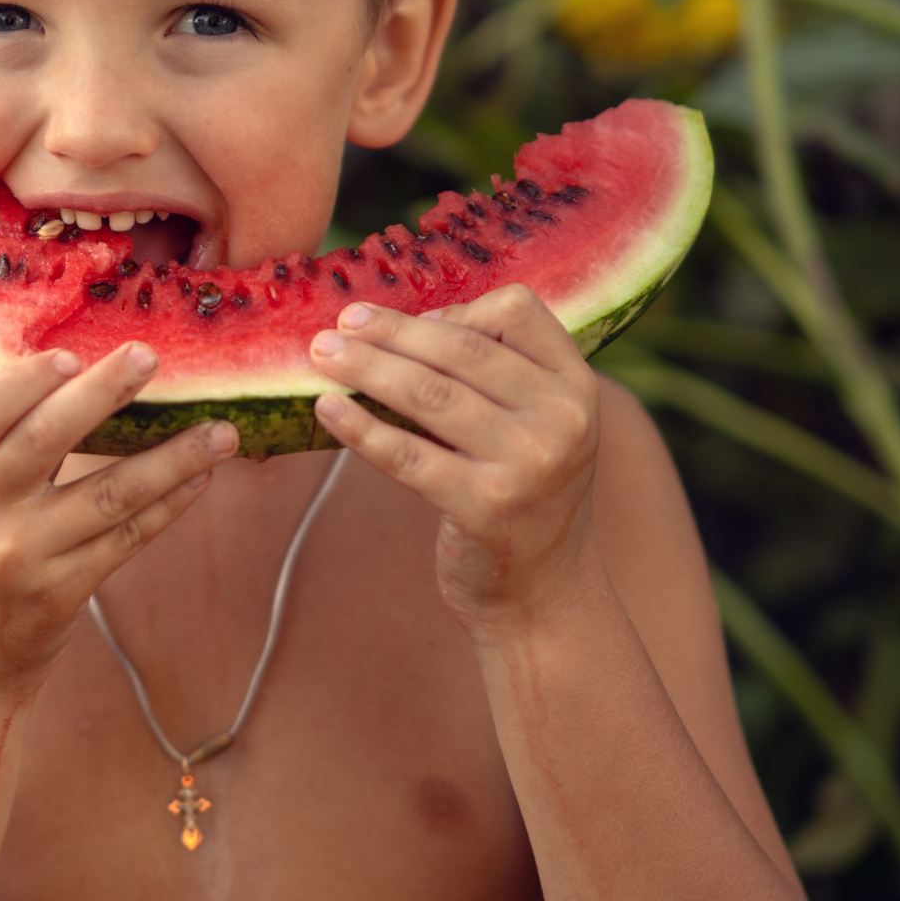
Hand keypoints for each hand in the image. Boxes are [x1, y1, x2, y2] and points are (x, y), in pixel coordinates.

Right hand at [0, 344, 237, 701]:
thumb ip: (2, 443)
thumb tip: (84, 372)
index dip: (25, 379)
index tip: (72, 353)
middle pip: (46, 439)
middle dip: (103, 392)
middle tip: (150, 355)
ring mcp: (20, 556)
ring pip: (109, 492)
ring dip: (173, 457)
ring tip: (221, 430)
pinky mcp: (60, 593)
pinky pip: (127, 538)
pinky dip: (169, 504)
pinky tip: (201, 478)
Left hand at [309, 285, 602, 635]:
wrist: (544, 592)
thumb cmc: (523, 494)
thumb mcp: (536, 426)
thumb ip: (494, 375)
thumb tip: (400, 325)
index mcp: (576, 387)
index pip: (517, 312)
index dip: (456, 309)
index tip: (409, 320)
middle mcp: (561, 420)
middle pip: (460, 349)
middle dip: (391, 332)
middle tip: (338, 323)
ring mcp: (526, 465)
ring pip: (428, 393)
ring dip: (366, 368)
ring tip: (323, 356)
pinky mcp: (484, 508)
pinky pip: (406, 456)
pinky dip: (359, 428)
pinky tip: (327, 409)